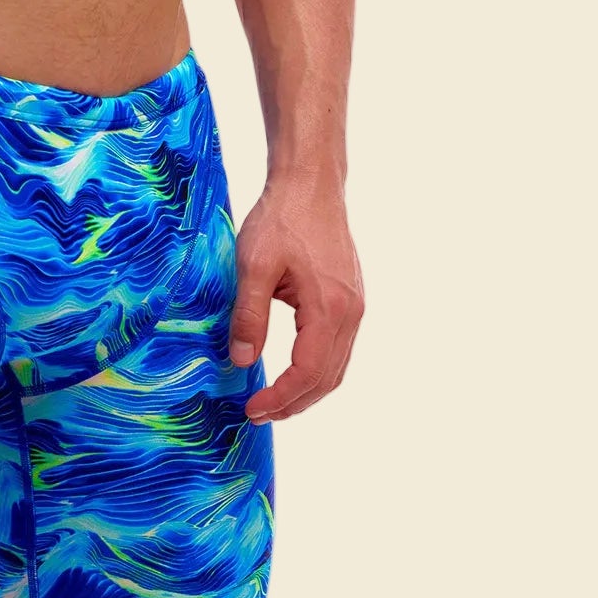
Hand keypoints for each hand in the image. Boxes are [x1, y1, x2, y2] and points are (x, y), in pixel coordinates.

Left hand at [228, 175, 363, 422]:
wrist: (310, 183)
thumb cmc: (282, 218)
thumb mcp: (253, 265)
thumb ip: (248, 315)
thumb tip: (242, 360)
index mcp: (330, 309)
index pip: (307, 374)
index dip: (280, 399)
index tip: (251, 409)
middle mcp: (351, 313)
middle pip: (327, 378)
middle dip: (294, 403)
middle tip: (259, 413)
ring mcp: (355, 306)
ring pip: (336, 366)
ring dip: (307, 390)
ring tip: (273, 400)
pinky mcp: (349, 298)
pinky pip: (338, 347)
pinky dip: (316, 368)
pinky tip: (292, 370)